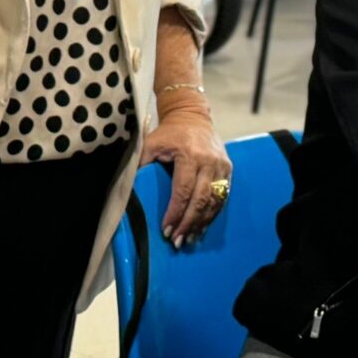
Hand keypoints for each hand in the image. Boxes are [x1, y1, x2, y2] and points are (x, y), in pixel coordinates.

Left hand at [143, 106, 230, 248]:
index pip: (183, 190)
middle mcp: (209, 161)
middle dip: (188, 223)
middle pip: (200, 199)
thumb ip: (141, 164)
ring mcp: (221, 166)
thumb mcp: (151, 143)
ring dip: (201, 223)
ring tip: (189, 239)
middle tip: (178, 241)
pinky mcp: (228, 169)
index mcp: (189, 155)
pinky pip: (222, 197)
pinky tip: (202, 227)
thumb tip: (129, 190)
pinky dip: (212, 214)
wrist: (192, 115)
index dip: (175, 212)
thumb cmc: (169, 133)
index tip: (166, 230)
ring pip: (214, 201)